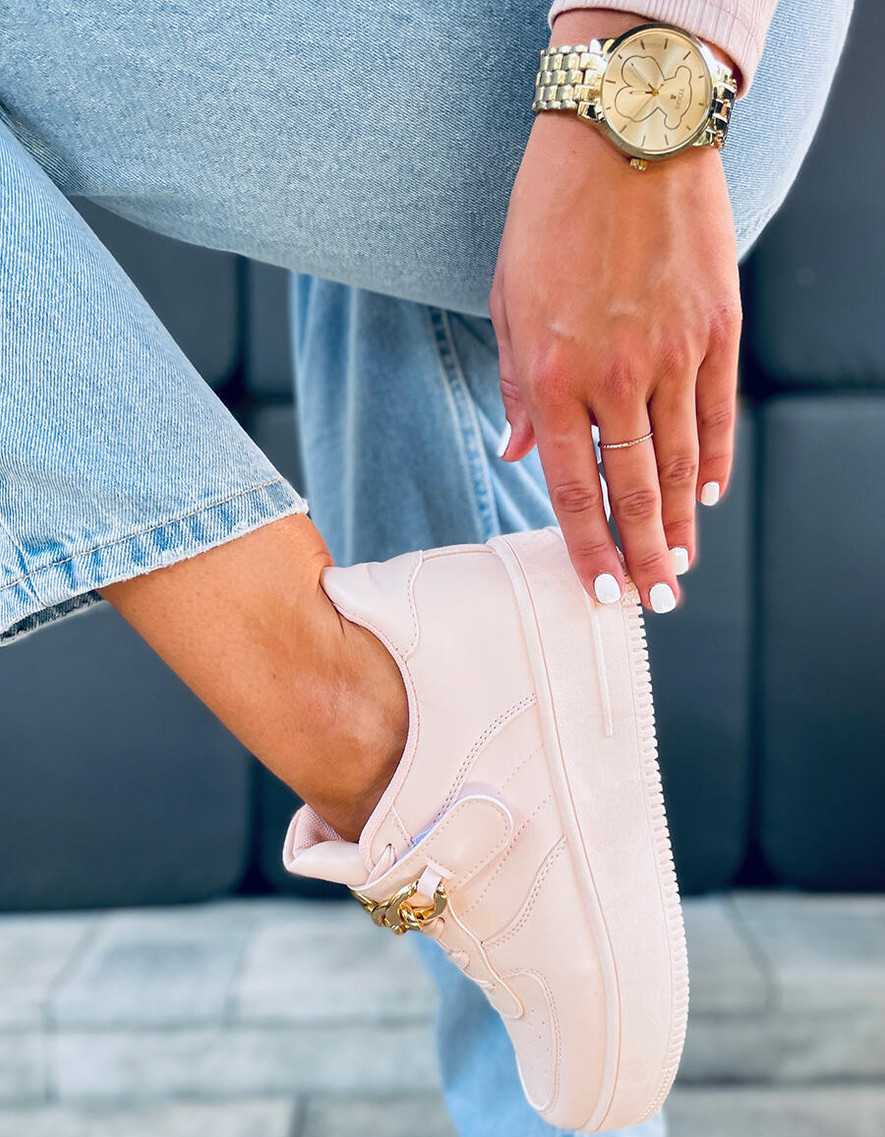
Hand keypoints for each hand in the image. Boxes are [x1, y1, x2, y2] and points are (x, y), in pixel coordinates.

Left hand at [489, 15, 740, 612]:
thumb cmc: (549, 217)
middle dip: (643, 557)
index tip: (599, 592)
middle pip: (634, 490)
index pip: (570, 488)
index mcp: (551, 377)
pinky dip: (714, 460)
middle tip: (653, 603)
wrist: (624, 135)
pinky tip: (709, 497)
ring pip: (681, 463)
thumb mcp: (508, 302)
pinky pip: (718, 413)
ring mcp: (675, 355)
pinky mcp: (717, 329)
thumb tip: (515, 453)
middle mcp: (616, 378)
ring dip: (681, 523)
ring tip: (681, 565)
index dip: (586, 548)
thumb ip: (514, 389)